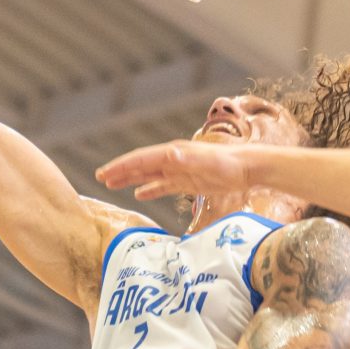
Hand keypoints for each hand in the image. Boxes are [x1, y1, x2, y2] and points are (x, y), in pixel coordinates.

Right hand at [93, 136, 254, 201]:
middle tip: (100, 179)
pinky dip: (150, 188)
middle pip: (141, 165)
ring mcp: (180, 170)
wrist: (249, 168)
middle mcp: (174, 159)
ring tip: (112, 186)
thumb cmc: (229, 164)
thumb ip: (187, 159)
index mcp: (174, 153)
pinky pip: (164, 185)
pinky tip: (140, 194)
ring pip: (149, 174)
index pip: (141, 159)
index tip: (103, 173)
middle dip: (120, 171)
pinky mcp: (189, 180)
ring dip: (131, 179)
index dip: (121, 166)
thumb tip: (168, 154)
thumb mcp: (208, 163)